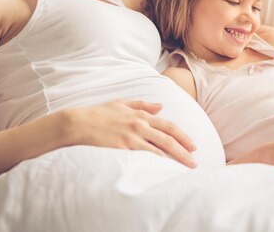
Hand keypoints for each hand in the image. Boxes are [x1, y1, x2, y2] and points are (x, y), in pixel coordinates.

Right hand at [62, 101, 196, 167]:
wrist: (78, 124)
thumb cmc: (98, 114)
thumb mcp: (122, 103)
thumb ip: (142, 104)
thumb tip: (161, 106)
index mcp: (141, 114)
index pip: (169, 125)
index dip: (183, 136)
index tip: (193, 145)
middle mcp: (140, 124)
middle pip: (169, 138)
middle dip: (185, 150)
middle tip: (195, 161)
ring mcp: (132, 136)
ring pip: (160, 148)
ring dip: (175, 158)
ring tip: (185, 168)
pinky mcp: (123, 147)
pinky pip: (145, 156)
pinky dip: (158, 162)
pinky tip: (165, 169)